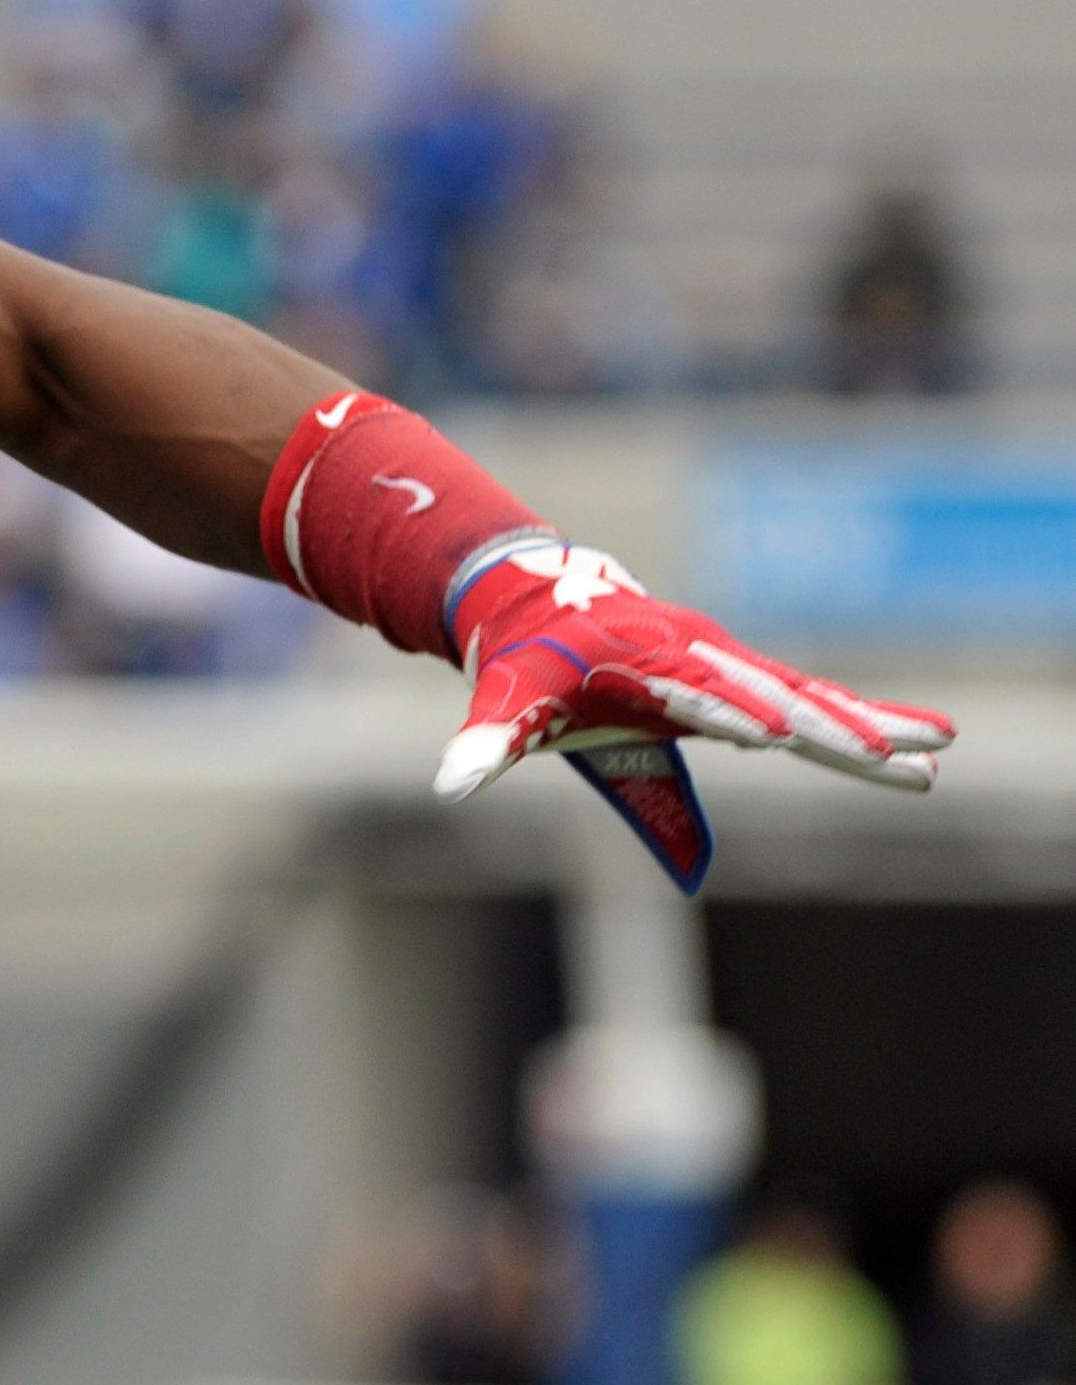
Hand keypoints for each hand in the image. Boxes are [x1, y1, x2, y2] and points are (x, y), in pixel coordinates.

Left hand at [437, 538, 952, 889]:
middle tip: (893, 756)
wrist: (538, 597)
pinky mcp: (740, 668)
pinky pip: (810, 692)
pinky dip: (861, 713)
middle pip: (773, 695)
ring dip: (868, 723)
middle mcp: (697, 656)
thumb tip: (449, 787)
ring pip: (807, 693)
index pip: (695, 695)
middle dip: (830, 726)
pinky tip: (919, 738)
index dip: (731, 714)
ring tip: (935, 753)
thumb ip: (484, 744)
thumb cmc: (522, 661)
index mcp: (643, 665)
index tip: (777, 736)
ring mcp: (726, 659)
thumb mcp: (502, 704)